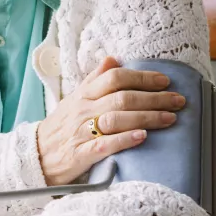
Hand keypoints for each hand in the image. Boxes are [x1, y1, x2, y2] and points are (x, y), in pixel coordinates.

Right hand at [37, 56, 184, 185]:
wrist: (36, 156)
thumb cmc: (60, 127)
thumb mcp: (73, 99)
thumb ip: (94, 80)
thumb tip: (113, 59)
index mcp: (82, 95)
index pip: (113, 78)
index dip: (141, 77)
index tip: (164, 80)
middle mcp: (82, 110)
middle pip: (121, 98)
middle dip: (154, 98)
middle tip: (178, 100)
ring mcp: (81, 132)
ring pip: (117, 119)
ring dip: (147, 117)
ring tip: (170, 118)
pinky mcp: (81, 154)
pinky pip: (105, 145)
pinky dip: (125, 140)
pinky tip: (143, 137)